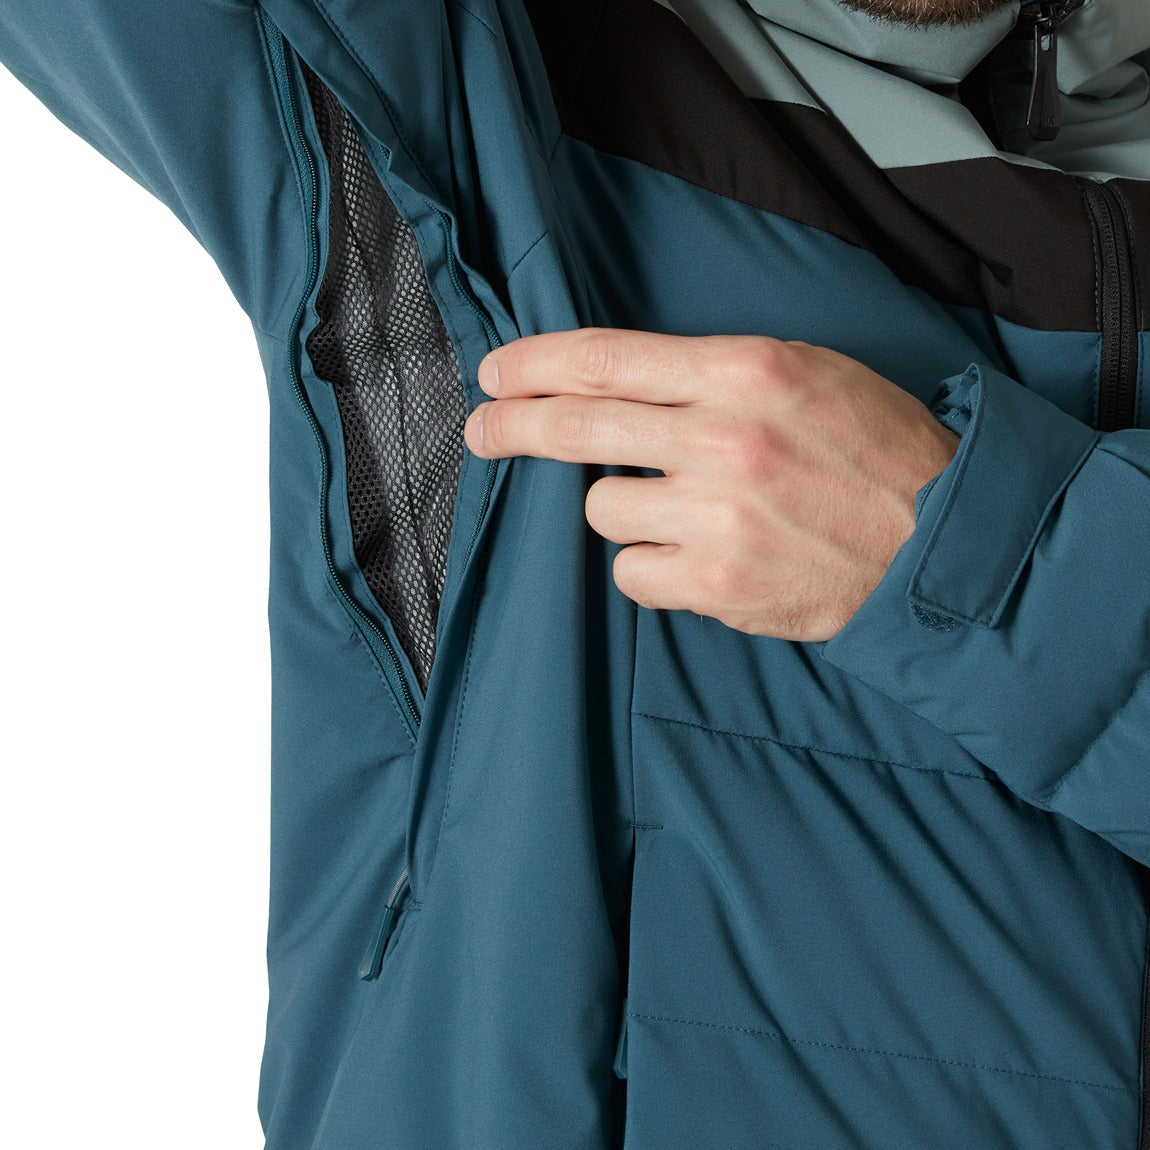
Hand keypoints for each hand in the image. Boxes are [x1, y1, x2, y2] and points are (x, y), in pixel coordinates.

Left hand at [464, 328, 958, 641]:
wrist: (941, 546)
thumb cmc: (877, 454)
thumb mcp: (806, 374)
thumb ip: (709, 376)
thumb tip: (617, 387)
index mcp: (746, 371)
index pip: (606, 358)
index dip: (535, 364)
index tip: (498, 373)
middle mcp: (724, 440)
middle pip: (578, 426)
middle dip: (513, 425)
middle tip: (482, 427)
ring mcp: (717, 518)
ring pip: (603, 508)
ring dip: (625, 507)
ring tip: (683, 511)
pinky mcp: (717, 586)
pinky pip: (631, 572)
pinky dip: (650, 565)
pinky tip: (696, 557)